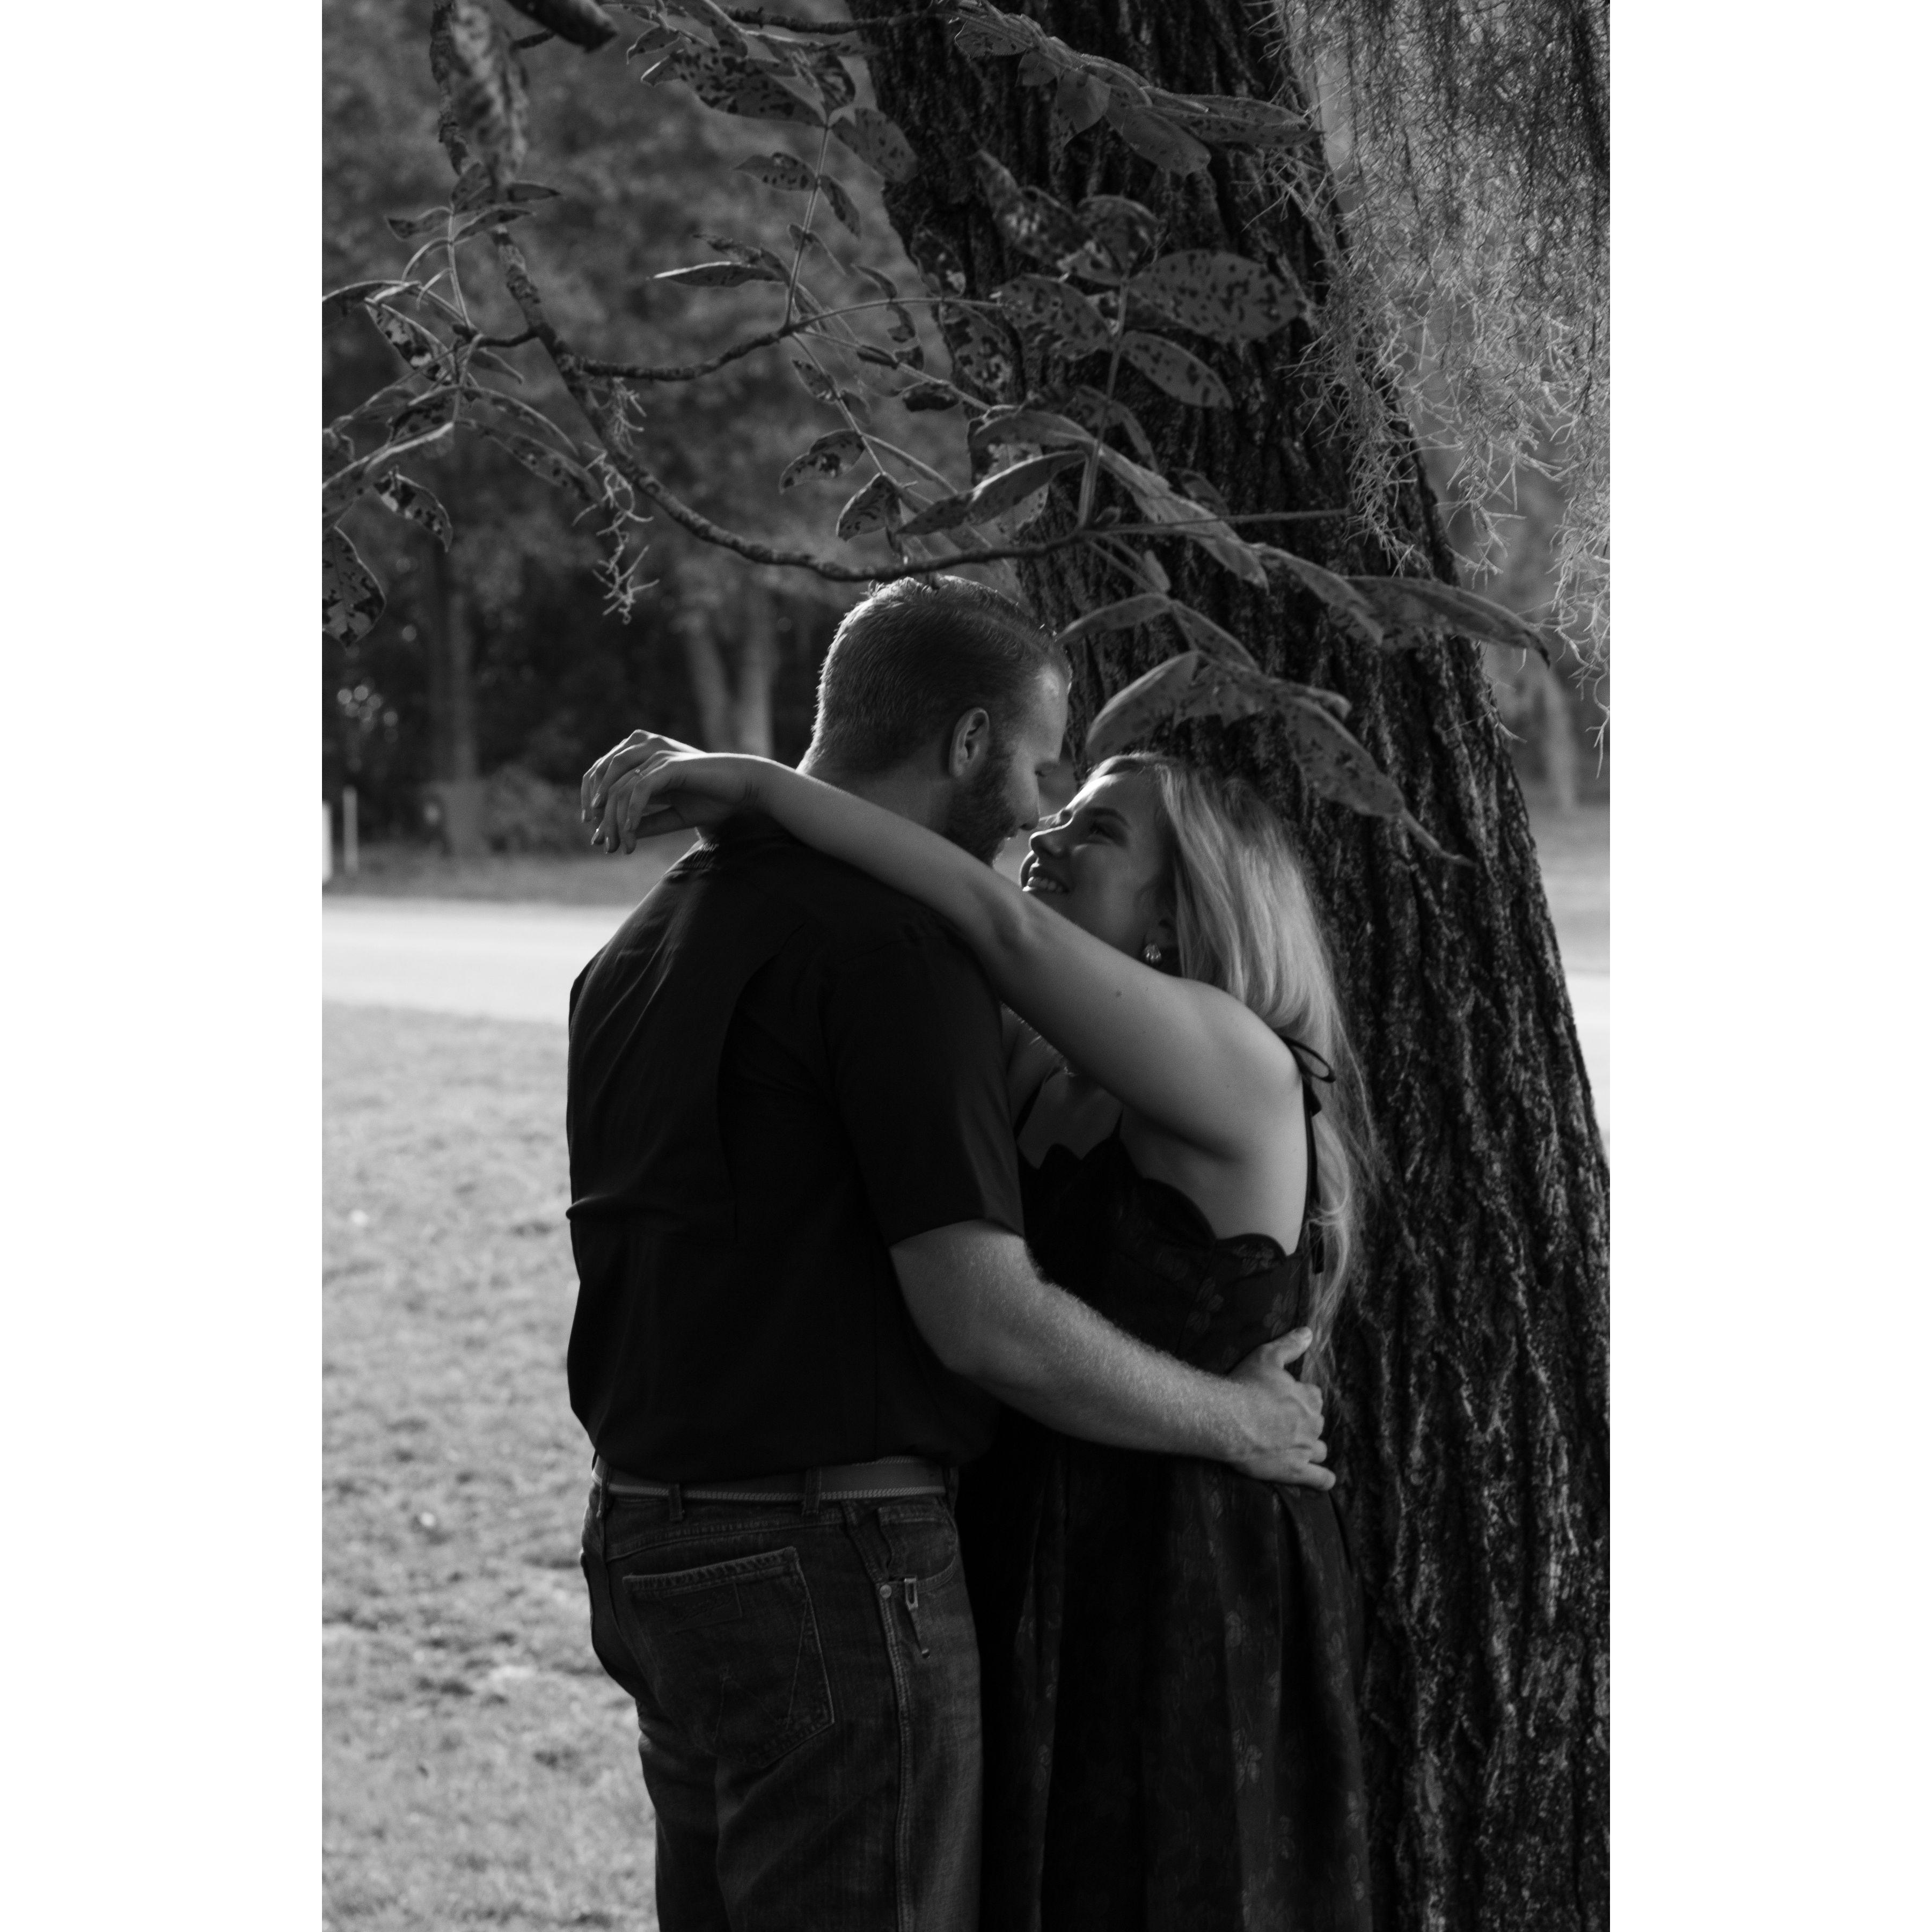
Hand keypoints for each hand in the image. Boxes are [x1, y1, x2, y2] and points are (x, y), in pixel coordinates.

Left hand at [579, 733, 753, 852]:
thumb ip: (650, 821)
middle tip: (605, 846)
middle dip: (604, 820)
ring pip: (621, 789)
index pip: (608, 783)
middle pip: (610, 788)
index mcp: (646, 766)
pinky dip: (633, 812)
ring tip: (619, 844)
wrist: (744, 787)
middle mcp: (648, 758)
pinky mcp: (669, 766)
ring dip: (616, 820)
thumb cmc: (715, 799)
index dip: (597, 809)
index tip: (599, 838)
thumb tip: (624, 834)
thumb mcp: (675, 816)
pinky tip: (632, 832)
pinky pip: (641, 789)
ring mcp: (658, 759)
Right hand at [1225, 1329, 1332, 1489]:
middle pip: (1316, 1424)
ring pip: (1319, 1449)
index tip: (1283, 1400)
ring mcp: (1305, 1449)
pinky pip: (1320, 1479)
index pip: (1313, 1397)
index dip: (1299, 1399)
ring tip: (1294, 1447)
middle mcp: (1312, 1424)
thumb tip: (1309, 1332)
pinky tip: (1321, 1479)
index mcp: (1308, 1398)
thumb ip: (1290, 1345)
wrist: (1228, 1420)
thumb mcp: (1267, 1356)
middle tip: (1281, 1423)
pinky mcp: (1295, 1470)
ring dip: (1311, 1448)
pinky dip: (1322, 1479)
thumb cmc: (1245, 1385)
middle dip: (1304, 1423)